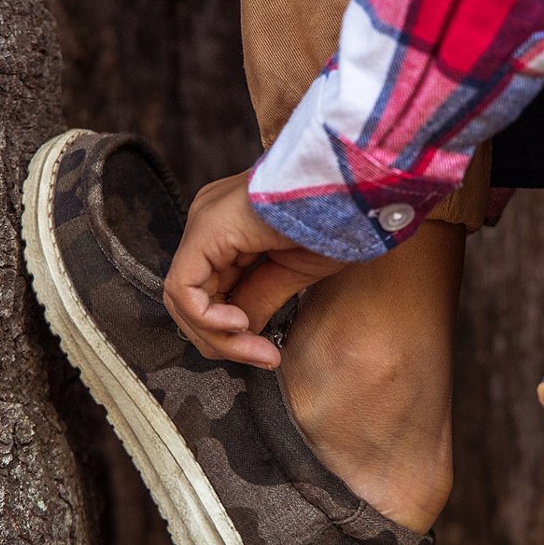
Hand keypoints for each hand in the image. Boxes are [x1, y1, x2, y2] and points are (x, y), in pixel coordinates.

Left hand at [163, 171, 346, 366]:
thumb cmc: (340, 218)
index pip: (209, 295)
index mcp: (229, 228)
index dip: (231, 336)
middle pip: (192, 301)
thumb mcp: (294, 272)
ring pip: (184, 300)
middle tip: (263, 357)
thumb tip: (239, 334)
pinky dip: (208, 319)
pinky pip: (184, 288)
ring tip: (258, 349)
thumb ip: (259, 300)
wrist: (359, 187)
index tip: (268, 355)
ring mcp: (204, 221)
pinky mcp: (205, 228)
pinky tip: (241, 325)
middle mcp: (209, 222)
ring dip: (219, 338)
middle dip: (223, 342)